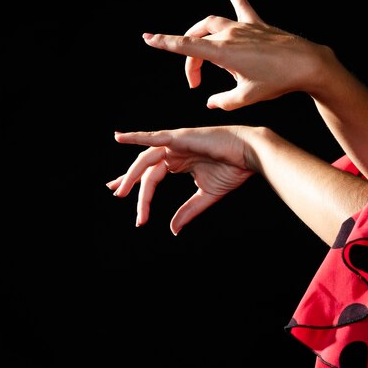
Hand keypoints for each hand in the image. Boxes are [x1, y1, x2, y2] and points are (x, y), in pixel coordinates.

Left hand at [106, 126, 254, 234]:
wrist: (250, 154)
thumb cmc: (233, 169)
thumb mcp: (205, 195)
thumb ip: (187, 210)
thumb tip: (173, 230)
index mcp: (179, 162)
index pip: (152, 175)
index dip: (138, 188)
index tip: (128, 202)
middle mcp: (174, 151)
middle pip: (145, 168)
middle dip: (128, 181)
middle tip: (117, 194)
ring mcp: (176, 143)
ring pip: (146, 158)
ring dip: (131, 174)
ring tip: (121, 190)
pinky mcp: (181, 137)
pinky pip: (155, 138)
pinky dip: (137, 137)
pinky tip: (120, 138)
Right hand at [142, 0, 330, 109]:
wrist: (307, 65)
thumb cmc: (277, 83)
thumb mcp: (246, 98)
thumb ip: (223, 101)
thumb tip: (211, 103)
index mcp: (223, 53)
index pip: (186, 47)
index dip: (164, 43)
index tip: (146, 38)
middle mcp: (229, 34)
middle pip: (197, 40)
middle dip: (190, 61)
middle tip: (194, 83)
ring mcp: (243, 26)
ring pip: (212, 23)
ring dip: (200, 34)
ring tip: (200, 53)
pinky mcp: (257, 23)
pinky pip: (241, 4)